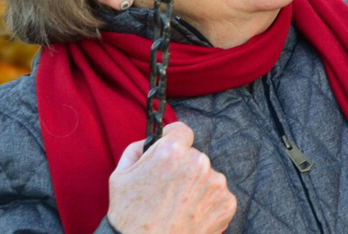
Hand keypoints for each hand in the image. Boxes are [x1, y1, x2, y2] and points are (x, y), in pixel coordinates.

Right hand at [108, 121, 236, 233]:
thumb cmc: (129, 217)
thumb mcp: (120, 177)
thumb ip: (137, 150)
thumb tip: (151, 140)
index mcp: (172, 152)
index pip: (182, 131)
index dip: (174, 140)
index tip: (171, 151)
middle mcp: (198, 163)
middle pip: (194, 156)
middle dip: (183, 168)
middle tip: (168, 191)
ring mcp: (216, 184)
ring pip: (207, 176)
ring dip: (197, 187)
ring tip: (178, 207)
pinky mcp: (227, 204)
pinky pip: (218, 196)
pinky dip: (207, 204)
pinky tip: (190, 216)